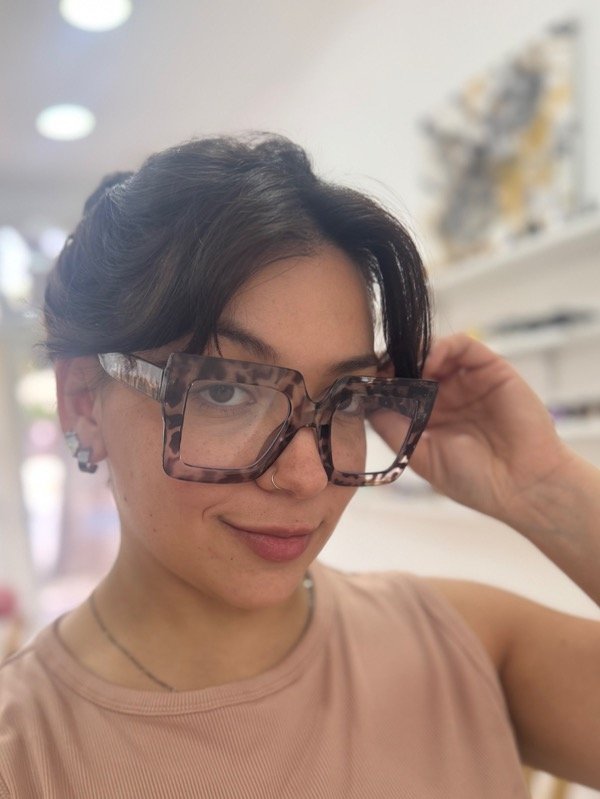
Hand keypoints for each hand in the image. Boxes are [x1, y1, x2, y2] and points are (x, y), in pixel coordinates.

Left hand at [380, 333, 573, 528]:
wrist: (523, 485)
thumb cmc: (474, 479)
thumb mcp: (421, 456)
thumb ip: (393, 428)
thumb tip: (365, 403)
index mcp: (426, 416)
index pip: (395, 388)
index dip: (378, 383)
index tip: (360, 385)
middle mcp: (444, 395)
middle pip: (409, 365)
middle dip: (390, 364)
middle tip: (375, 369)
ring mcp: (466, 380)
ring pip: (431, 350)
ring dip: (412, 353)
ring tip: (401, 366)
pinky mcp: (490, 368)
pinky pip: (461, 345)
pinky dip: (440, 346)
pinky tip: (428, 361)